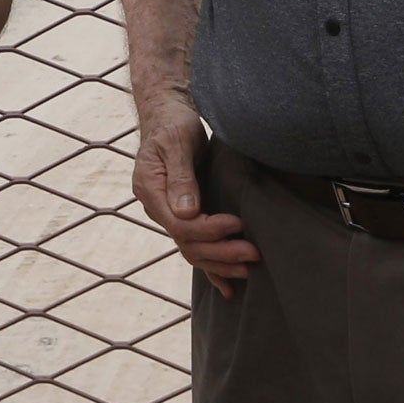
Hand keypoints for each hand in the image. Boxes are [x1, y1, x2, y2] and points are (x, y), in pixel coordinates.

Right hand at [131, 95, 258, 297]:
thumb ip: (180, 176)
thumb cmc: (173, 124)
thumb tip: (186, 212)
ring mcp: (168, 214)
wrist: (166, 115)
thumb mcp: (177, 141)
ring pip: (192, 250)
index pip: (179, 225)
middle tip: (253, 253)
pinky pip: (194, 247)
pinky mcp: (182, 215)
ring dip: (219, 262)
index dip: (209, 230)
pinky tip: (226, 287)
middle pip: (187, 243)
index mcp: (150, 190)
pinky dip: (210, 267)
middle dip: (220, 251)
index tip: (237, 224)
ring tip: (248, 269)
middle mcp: (156, 208)